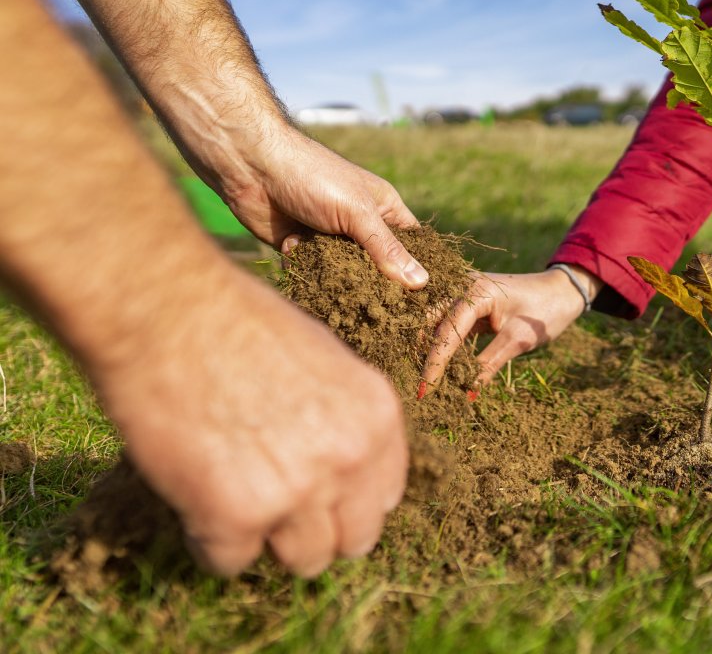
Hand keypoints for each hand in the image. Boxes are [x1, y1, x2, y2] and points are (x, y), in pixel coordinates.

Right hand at [95, 271, 408, 576]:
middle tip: (272, 506)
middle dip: (315, 531)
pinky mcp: (237, 517)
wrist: (167, 310)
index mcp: (377, 417)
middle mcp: (351, 458)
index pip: (383, 497)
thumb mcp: (322, 360)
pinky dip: (207, 539)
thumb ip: (341, 417)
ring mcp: (298, 492)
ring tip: (229, 494)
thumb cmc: (234, 321)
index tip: (317, 496)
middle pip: (352, 541)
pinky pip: (230, 562)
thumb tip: (337, 466)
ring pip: (301, 561)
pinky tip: (192, 493)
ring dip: (267, 539)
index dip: (347, 501)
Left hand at [218, 127, 428, 288]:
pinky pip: (315, 274)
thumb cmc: (313, 178)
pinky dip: (308, 273)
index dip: (417, 270)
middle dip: (375, 283)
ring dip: (338, 280)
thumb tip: (422, 283)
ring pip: (346, 274)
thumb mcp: (357, 213)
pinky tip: (299, 257)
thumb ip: (386, 249)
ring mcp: (331, 238)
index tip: (422, 302)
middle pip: (379, 266)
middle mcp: (360, 225)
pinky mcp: (303, 250)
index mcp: (383, 208)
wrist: (252, 168)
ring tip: (336, 284)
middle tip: (380, 308)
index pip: (412, 245)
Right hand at [420, 267, 598, 388]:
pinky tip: (437, 366)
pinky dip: (440, 343)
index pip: (447, 330)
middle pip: (429, 321)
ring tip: (424, 379)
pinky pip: (445, 323)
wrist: (563, 290)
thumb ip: (489, 363)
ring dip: (427, 348)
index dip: (435, 362)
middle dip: (422, 353)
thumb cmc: (545, 311)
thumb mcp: (518, 340)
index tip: (425, 389)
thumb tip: (466, 392)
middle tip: (418, 386)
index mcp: (476, 290)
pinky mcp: (466, 302)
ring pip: (433, 322)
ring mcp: (462, 292)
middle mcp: (462, 285)